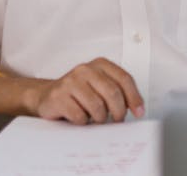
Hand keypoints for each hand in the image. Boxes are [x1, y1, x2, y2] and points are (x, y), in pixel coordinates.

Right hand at [28, 58, 144, 124]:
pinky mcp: (59, 96)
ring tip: (94, 117)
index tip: (139, 112)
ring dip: (99, 118)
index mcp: (100, 64)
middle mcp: (85, 69)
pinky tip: (80, 117)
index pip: (124, 79)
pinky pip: (80, 116)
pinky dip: (83, 122)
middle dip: (118, 112)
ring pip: (97, 107)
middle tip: (116, 119)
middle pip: (113, 93)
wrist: (47, 96)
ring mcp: (70, 81)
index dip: (134, 98)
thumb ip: (118, 92)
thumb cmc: (79, 93)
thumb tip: (137, 109)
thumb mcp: (100, 86)